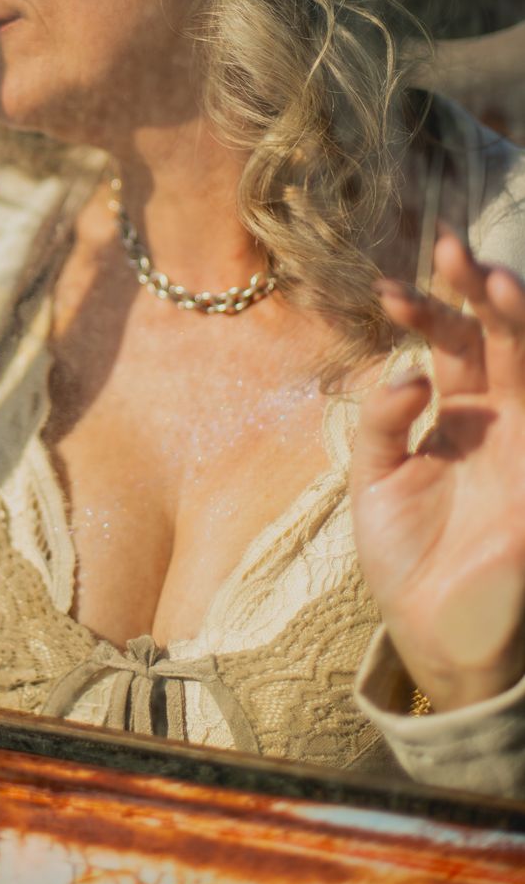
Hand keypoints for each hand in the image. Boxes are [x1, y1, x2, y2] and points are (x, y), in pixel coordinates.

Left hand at [351, 232, 524, 711]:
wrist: (433, 633)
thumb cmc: (404, 555)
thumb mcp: (373, 478)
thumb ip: (382, 421)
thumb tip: (409, 373)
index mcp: (456, 411)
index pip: (448, 342)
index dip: (424, 309)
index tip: (387, 288)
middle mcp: (497, 417)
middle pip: (495, 336)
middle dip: (473, 289)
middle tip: (449, 250)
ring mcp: (524, 443)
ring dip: (515, 318)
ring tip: (492, 281)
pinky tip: (496, 350)